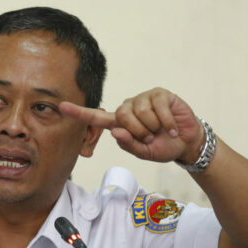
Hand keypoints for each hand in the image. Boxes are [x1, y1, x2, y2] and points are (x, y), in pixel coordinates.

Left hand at [60, 88, 203, 163]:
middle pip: (122, 117)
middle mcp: (128, 108)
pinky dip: (166, 123)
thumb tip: (116, 131)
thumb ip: (129, 144)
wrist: (186, 143)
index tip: (61, 107)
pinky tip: (172, 127)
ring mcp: (143, 99)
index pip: (96, 118)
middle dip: (139, 132)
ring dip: (154, 127)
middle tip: (151, 137)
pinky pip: (158, 109)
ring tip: (161, 131)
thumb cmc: (162, 146)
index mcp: (119, 123)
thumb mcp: (144, 152)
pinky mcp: (159, 94)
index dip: (79, 113)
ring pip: (140, 113)